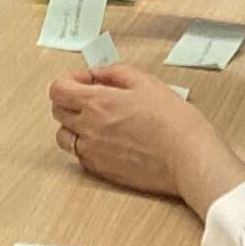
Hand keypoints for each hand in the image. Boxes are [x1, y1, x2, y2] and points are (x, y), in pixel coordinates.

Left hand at [48, 63, 217, 198]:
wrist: (187, 159)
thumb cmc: (173, 121)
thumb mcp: (147, 83)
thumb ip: (116, 73)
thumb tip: (97, 73)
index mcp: (98, 103)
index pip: (58, 90)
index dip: (68, 80)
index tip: (86, 80)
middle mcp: (89, 129)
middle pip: (57, 111)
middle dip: (70, 99)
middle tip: (92, 96)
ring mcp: (93, 153)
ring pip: (64, 137)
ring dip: (73, 125)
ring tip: (97, 120)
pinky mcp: (102, 172)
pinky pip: (80, 156)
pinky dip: (86, 145)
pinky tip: (108, 140)